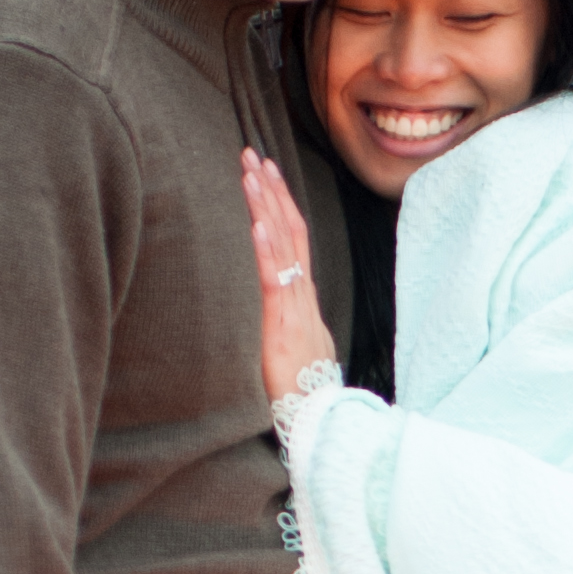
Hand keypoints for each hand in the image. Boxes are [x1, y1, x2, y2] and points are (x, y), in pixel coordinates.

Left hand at [245, 149, 337, 400]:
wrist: (321, 418)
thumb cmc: (307, 389)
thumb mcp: (299, 346)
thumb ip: (290, 322)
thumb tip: (284, 308)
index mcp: (304, 298)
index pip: (294, 240)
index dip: (281, 205)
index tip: (267, 173)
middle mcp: (302, 295)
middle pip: (290, 231)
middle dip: (272, 191)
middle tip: (254, 155)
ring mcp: (295, 308)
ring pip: (282, 247)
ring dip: (266, 207)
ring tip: (251, 174)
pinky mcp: (283, 325)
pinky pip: (276, 281)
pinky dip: (267, 250)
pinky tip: (256, 223)